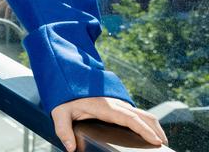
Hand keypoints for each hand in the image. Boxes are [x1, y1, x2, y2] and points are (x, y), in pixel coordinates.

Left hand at [51, 97, 166, 151]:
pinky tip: (147, 132)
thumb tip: (70, 148)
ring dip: (153, 125)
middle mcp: (115, 104)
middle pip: (142, 116)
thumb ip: (63, 130)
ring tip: (159, 140)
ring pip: (142, 113)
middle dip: (155, 130)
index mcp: (105, 107)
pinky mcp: (117, 105)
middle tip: (163, 144)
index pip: (130, 118)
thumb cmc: (64, 98)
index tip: (156, 140)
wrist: (65, 79)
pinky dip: (146, 122)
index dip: (144, 129)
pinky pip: (136, 113)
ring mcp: (118, 104)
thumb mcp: (60, 113)